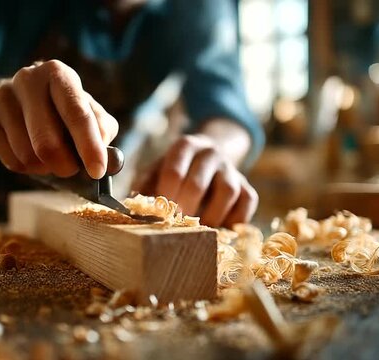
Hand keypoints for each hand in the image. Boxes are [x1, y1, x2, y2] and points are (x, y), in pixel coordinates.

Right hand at [0, 60, 118, 178]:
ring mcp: (1, 96)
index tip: (97, 172)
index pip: (77, 114)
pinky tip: (27, 154)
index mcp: (58, 73)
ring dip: (43, 168)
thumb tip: (109, 161)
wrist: (13, 103)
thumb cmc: (59, 112)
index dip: (89, 146)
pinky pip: (9, 160)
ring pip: (27, 155)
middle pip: (47, 143)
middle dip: (64, 166)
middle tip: (69, 171)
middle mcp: (27, 78)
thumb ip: (102, 133)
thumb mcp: (87, 114)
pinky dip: (25, 168)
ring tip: (47, 159)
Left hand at [135, 134, 257, 226]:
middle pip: (198, 183)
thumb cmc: (175, 171)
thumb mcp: (156, 170)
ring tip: (198, 232)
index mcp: (185, 146)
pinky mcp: (248, 186)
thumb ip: (143, 187)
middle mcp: (211, 153)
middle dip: (184, 209)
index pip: (173, 171)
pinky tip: (220, 231)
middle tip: (175, 227)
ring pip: (228, 191)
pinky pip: (248, 202)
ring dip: (211, 216)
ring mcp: (232, 169)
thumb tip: (130, 212)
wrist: (210, 157)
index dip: (165, 196)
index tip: (158, 216)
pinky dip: (236, 220)